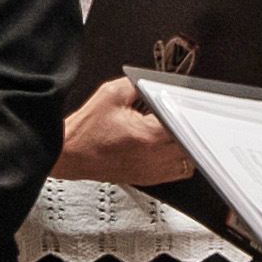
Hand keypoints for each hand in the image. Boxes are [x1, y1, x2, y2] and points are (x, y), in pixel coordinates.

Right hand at [54, 76, 196, 186]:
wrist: (70, 154)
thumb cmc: (86, 130)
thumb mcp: (111, 93)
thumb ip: (138, 84)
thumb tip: (156, 83)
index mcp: (147, 135)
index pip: (184, 124)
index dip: (187, 112)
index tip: (182, 107)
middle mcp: (153, 157)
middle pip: (191, 144)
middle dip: (188, 129)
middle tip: (177, 118)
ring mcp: (152, 171)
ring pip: (189, 162)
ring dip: (186, 147)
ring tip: (174, 134)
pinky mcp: (148, 179)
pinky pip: (177, 172)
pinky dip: (178, 160)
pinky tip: (167, 148)